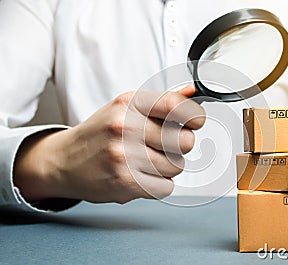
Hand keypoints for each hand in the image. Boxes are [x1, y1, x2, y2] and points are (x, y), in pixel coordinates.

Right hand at [13, 85, 205, 203]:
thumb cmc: (100, 133)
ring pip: (177, 166)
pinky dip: (158, 184)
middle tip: (162, 145)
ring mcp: (125, 155)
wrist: (64, 161)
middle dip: (180, 145)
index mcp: (130, 103)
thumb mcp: (126, 108)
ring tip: (144, 161)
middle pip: (186, 141)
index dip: (195, 117)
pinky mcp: (125, 182)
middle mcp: (126, 126)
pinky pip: (166, 186)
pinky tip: (140, 175)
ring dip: (167, 166)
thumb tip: (194, 93)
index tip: (193, 123)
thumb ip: (162, 102)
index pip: (179, 106)